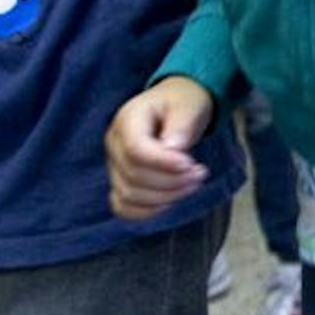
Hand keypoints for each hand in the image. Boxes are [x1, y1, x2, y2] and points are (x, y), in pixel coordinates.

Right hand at [105, 76, 214, 218]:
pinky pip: (122, 206)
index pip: (135, 149)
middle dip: (172, 181)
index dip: (163, 162)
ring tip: (193, 182)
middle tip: (200, 172)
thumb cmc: (182, 103)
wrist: (175, 106)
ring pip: (129, 194)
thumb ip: (182, 125)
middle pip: (134, 175)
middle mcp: (114, 143)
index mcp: (128, 119)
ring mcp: (114, 164)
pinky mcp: (120, 181)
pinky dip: (146, 211)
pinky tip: (171, 200)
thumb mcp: (188, 106)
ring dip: (165, 196)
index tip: (190, 164)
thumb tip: (174, 149)